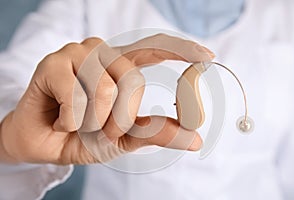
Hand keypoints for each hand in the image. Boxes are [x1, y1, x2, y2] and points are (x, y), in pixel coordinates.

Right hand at [0, 34, 213, 163]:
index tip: (207, 56)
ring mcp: (77, 54)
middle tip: (101, 128)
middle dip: (120, 119)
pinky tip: (60, 119)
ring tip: (78, 123)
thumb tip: (194, 139)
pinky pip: (78, 97)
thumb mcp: (125, 137)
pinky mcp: (53, 63)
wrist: (45, 144)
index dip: (181, 50)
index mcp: (119, 65)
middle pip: (132, 81)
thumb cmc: (84, 135)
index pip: (154, 48)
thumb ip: (156, 132)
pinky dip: (72, 121)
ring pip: (106, 89)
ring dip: (95, 121)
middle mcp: (101, 53)